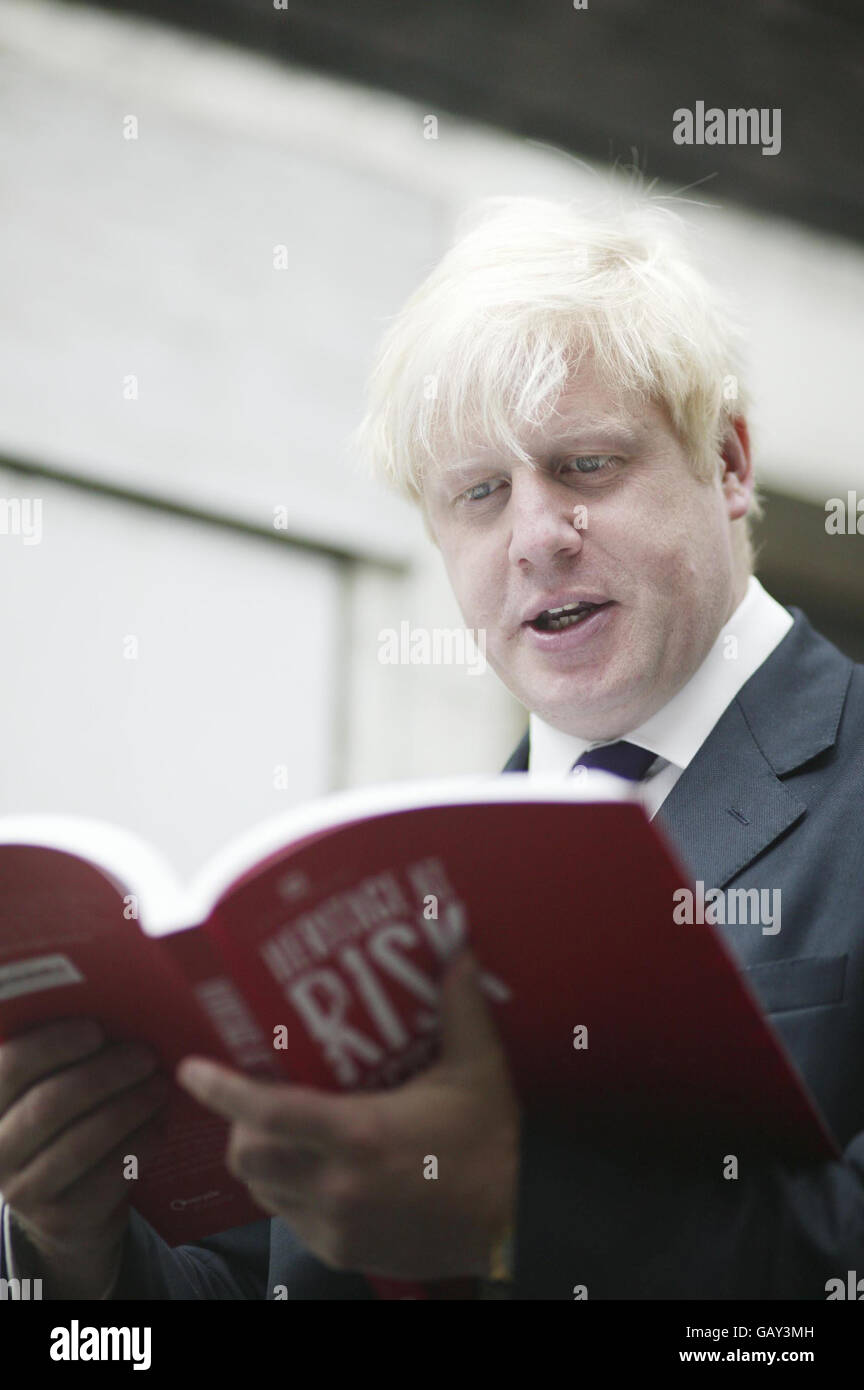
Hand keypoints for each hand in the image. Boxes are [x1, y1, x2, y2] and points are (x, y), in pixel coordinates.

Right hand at [0, 1019, 169, 1296]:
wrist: (69, 1206)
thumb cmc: (66, 1124)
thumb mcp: (51, 1089)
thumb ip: (67, 1056)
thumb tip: (119, 1007)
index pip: (10, 1067)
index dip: (53, 1045)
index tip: (96, 1030)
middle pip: (49, 1104)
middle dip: (104, 1075)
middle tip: (145, 1055)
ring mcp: (27, 1190)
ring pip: (81, 1143)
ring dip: (128, 1108)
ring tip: (159, 1085)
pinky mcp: (65, 1217)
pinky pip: (108, 1175)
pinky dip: (140, 1142)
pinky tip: (160, 1121)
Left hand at [177, 951, 519, 1280]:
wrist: (515, 1223)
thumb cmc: (494, 1143)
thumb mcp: (479, 1069)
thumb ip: (460, 1008)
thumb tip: (458, 952)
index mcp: (360, 1135)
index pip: (268, 1113)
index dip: (222, 1090)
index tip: (192, 1068)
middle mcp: (338, 1185)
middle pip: (248, 1156)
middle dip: (238, 1127)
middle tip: (253, 1100)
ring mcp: (337, 1225)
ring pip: (263, 1192)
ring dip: (261, 1161)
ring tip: (281, 1133)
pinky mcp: (345, 1252)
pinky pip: (291, 1222)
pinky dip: (289, 1194)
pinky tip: (315, 1172)